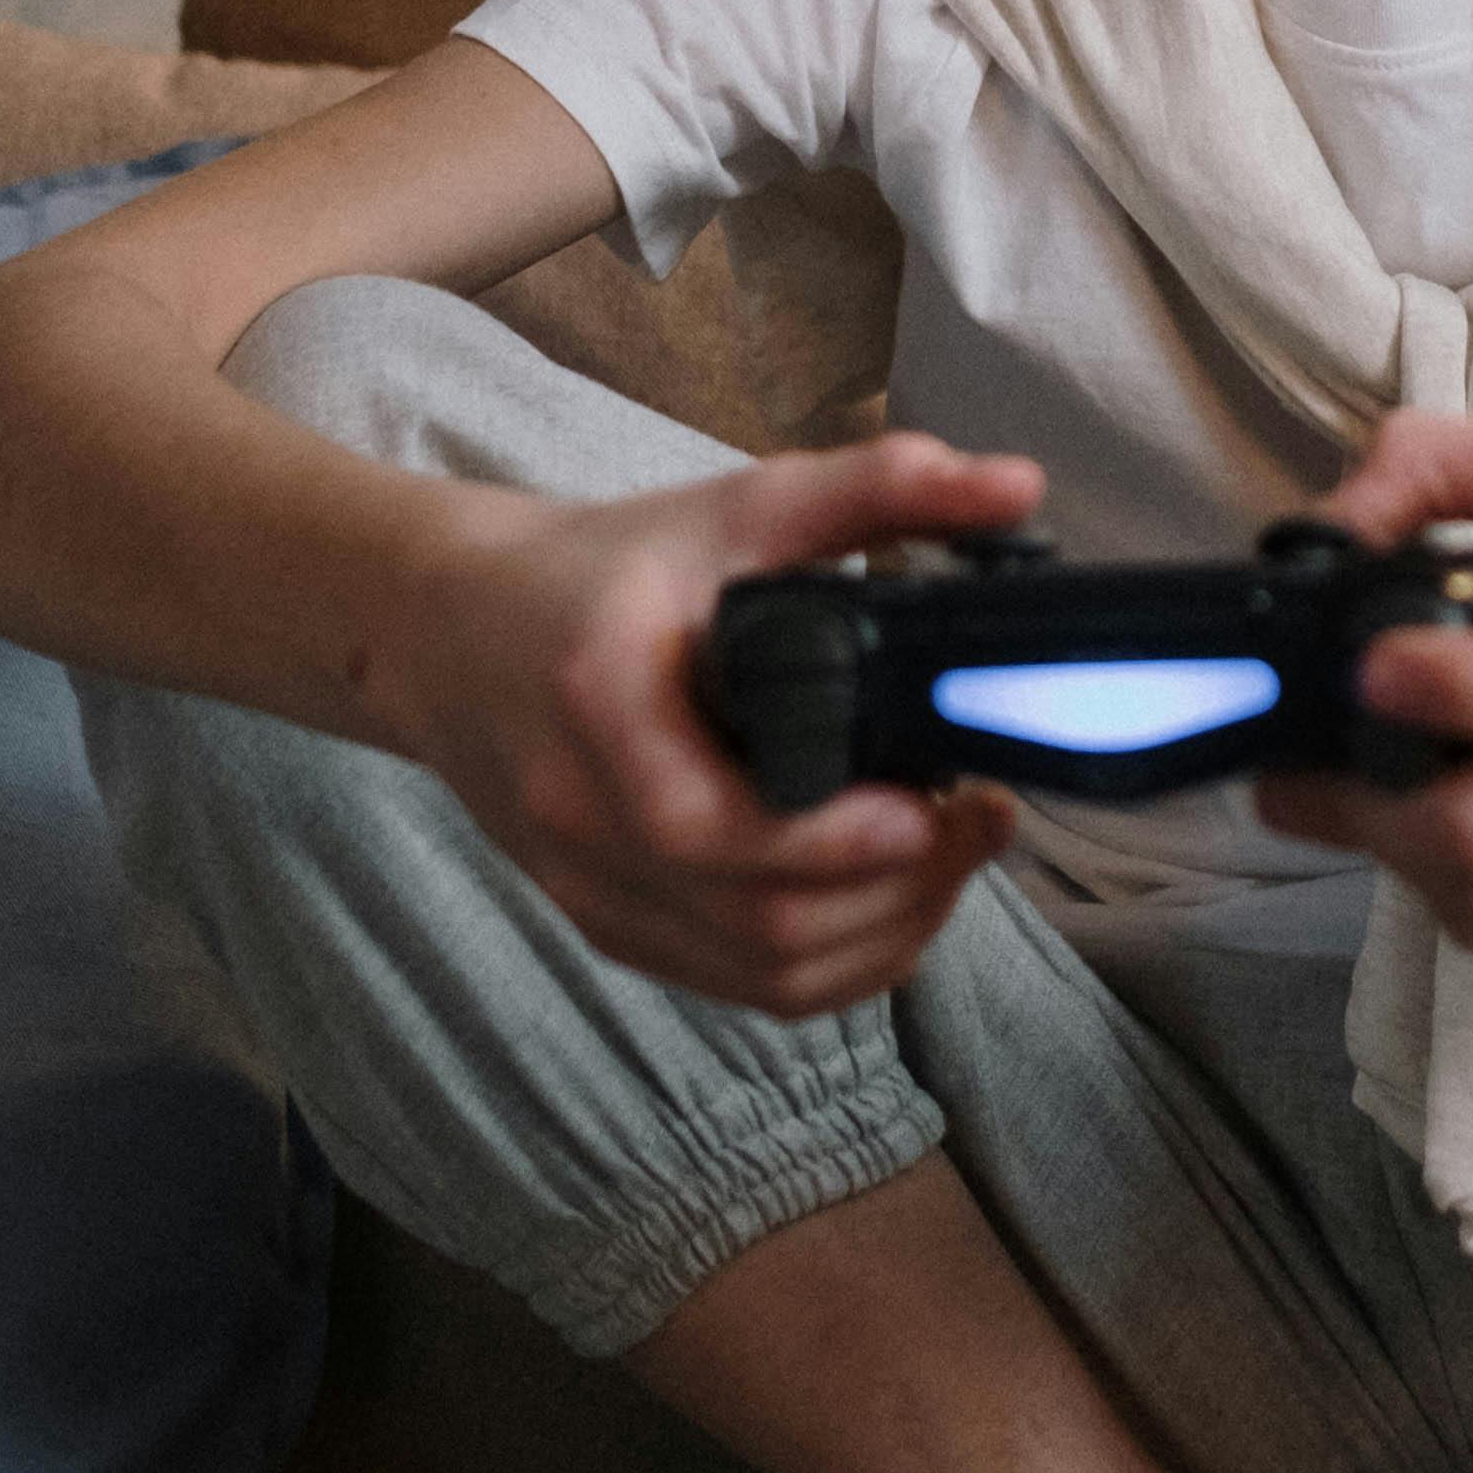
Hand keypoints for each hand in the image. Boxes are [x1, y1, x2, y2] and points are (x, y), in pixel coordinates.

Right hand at [356, 431, 1044, 1016]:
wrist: (453, 633)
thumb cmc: (600, 571)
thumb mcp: (732, 506)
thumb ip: (875, 488)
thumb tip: (1019, 486)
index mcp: (600, 706)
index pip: (715, 827)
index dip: (844, 842)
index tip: (942, 799)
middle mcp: (581, 819)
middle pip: (758, 921)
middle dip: (902, 891)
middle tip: (981, 821)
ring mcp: (590, 889)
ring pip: (762, 974)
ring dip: (884, 936)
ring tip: (952, 857)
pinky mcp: (609, 926)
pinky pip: (739, 987)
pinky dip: (834, 965)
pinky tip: (892, 905)